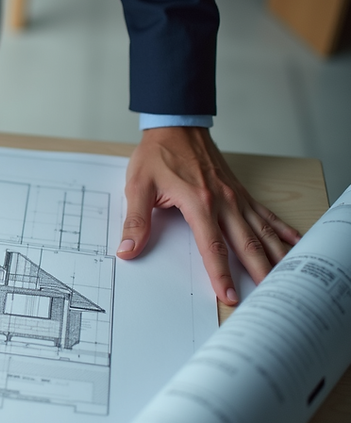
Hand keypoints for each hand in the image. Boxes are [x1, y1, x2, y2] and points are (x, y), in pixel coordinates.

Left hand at [117, 126, 299, 304]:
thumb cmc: (158, 155)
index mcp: (198, 202)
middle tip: (267, 296)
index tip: (228, 295)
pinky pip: (266, 214)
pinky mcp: (241, 192)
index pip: (212, 247)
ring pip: (262, 231)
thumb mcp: (138, 186)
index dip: (220, 274)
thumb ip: (136, 221)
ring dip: (276, 255)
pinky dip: (282, 230)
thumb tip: (127, 250)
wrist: (177, 126)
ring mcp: (236, 196)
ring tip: (287, 277)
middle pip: (246, 244)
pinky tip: (295, 243)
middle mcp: (224, 201)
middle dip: (257, 272)